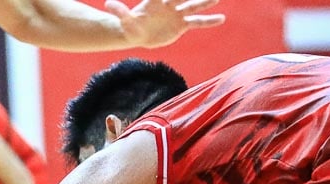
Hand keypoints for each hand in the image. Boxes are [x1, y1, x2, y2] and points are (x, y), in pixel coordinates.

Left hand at [105, 0, 224, 48]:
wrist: (138, 34)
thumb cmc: (130, 25)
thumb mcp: (124, 21)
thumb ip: (119, 11)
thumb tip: (108, 3)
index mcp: (155, 1)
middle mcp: (169, 4)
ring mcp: (177, 13)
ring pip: (193, 6)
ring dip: (205, 2)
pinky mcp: (182, 24)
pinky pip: (197, 22)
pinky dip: (208, 21)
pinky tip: (221, 19)